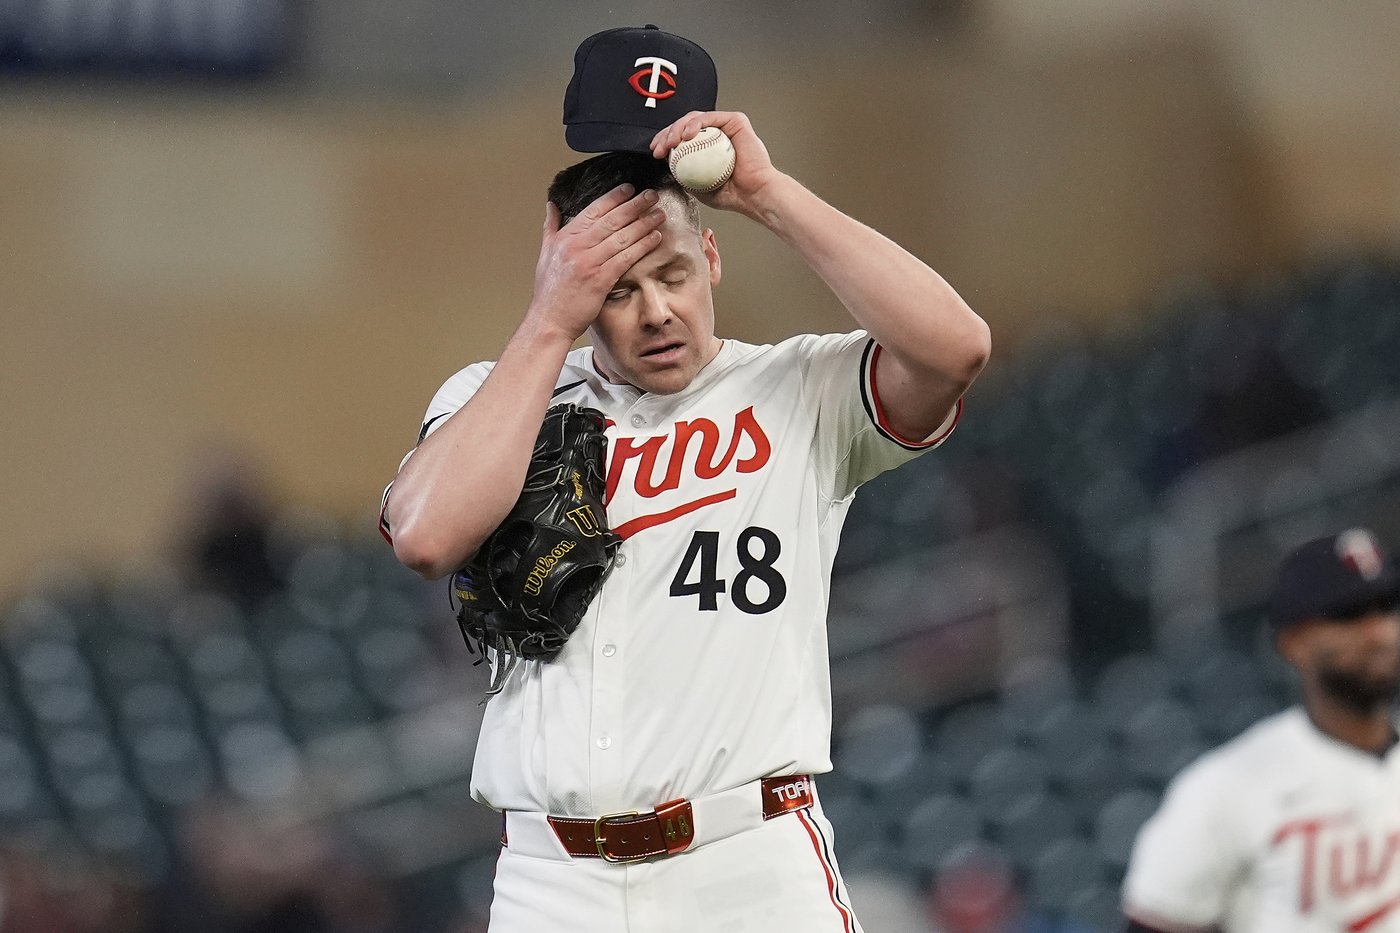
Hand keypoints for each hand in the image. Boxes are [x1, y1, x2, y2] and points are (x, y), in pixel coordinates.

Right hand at [525, 185, 666, 339]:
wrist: (549, 320)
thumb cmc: (550, 290)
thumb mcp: (545, 253)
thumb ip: (551, 227)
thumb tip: (552, 206)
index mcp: (565, 238)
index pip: (593, 210)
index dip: (614, 198)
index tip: (630, 189)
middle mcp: (576, 246)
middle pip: (611, 220)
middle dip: (635, 205)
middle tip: (652, 196)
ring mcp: (588, 262)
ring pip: (621, 237)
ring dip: (643, 224)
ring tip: (659, 214)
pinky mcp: (600, 280)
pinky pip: (625, 258)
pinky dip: (642, 246)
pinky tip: (655, 238)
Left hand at [649, 111, 784, 218]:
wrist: (755, 194)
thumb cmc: (732, 195)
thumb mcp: (697, 187)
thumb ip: (683, 173)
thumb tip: (665, 163)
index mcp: (708, 147)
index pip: (682, 138)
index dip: (666, 141)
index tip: (656, 152)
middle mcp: (717, 134)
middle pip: (685, 125)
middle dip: (667, 134)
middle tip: (659, 147)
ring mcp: (726, 126)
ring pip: (694, 118)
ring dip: (677, 128)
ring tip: (671, 143)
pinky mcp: (736, 121)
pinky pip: (710, 118)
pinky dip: (695, 124)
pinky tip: (686, 135)